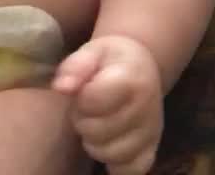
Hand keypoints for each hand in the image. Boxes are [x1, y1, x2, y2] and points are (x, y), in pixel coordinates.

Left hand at [52, 35, 162, 174]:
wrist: (142, 70)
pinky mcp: (151, 150)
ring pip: (110, 154)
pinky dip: (115, 164)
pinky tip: (111, 143)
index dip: (81, 98)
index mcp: (133, 78)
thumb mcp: (93, 52)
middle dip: (84, 120)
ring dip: (95, 142)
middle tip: (90, 108)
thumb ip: (75, 66)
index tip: (86, 89)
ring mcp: (152, 132)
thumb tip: (62, 88)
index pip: (92, 101)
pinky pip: (129, 170)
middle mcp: (148, 107)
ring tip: (99, 123)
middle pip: (97, 131)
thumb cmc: (111, 62)